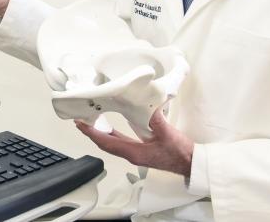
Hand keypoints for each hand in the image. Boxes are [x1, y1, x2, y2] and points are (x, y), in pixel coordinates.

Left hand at [75, 108, 192, 176]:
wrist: (190, 164)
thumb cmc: (180, 153)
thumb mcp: (167, 133)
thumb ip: (156, 119)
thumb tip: (146, 105)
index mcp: (134, 152)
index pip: (107, 142)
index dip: (92, 133)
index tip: (81, 125)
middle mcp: (131, 154)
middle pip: (105, 144)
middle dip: (91, 133)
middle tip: (80, 121)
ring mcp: (135, 154)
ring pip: (112, 144)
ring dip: (100, 134)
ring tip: (90, 122)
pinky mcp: (140, 152)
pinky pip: (120, 143)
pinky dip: (111, 135)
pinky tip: (110, 128)